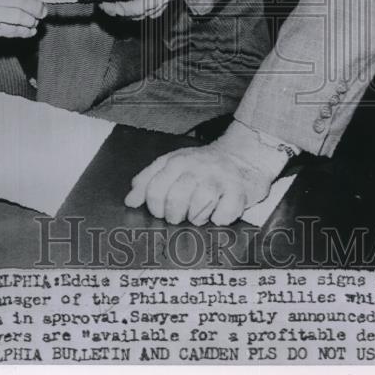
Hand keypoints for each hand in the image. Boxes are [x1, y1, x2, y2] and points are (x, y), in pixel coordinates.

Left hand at [124, 122, 289, 225]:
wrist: (243, 155)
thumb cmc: (203, 165)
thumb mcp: (172, 164)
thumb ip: (148, 180)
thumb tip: (130, 201)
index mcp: (176, 161)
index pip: (154, 190)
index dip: (155, 208)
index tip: (162, 210)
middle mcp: (196, 168)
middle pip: (174, 202)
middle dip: (174, 216)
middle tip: (181, 214)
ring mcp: (218, 179)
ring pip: (198, 210)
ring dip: (197, 218)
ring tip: (201, 211)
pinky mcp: (239, 192)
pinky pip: (222, 217)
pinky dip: (219, 219)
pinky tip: (219, 210)